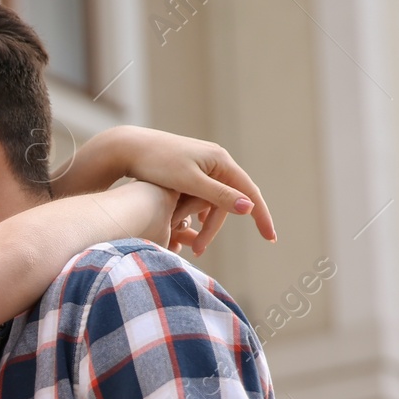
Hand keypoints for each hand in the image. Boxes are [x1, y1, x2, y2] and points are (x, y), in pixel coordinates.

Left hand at [56, 126, 275, 253]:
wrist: (128, 147)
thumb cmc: (156, 164)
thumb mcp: (189, 182)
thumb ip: (218, 196)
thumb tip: (249, 208)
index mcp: (221, 161)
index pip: (249, 193)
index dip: (261, 217)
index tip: (271, 238)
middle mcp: (216, 161)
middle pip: (227, 201)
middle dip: (214, 228)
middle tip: (199, 251)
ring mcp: (202, 165)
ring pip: (211, 201)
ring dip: (202, 223)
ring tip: (189, 244)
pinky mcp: (188, 170)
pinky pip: (200, 197)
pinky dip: (195, 213)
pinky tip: (188, 227)